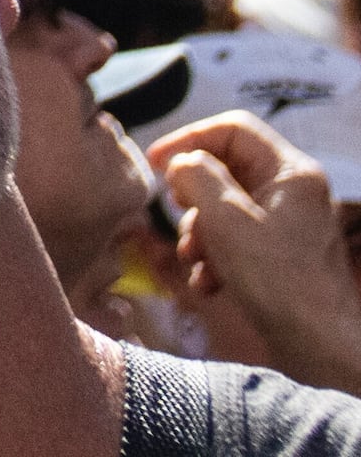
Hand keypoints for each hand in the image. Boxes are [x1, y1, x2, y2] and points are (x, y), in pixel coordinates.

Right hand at [151, 112, 360, 390]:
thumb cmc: (279, 281)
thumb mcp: (226, 220)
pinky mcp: (279, 254)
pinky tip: (208, 282)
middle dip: (194, 197)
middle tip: (179, 215)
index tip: (156, 163)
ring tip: (194, 260)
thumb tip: (179, 163)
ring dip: (200, 232)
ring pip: (225, 207)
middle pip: (225, 169)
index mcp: (291, 173)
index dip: (189, 138)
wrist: (320, 347)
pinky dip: (216, 256)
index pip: (232, 129)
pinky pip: (236, 238)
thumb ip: (196, 177)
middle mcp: (293, 192)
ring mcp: (288, 224)